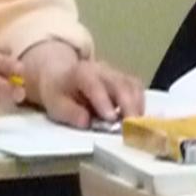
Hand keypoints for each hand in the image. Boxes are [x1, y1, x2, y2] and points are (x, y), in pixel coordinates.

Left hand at [27, 43, 145, 128]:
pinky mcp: (124, 79)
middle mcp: (101, 70)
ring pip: (132, 85)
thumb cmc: (58, 92)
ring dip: (137, 105)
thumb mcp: (55, 104)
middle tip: (131, 125)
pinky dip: (140, 102)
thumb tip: (87, 122)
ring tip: (136, 125)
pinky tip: (137, 118)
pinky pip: (137, 88)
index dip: (103, 101)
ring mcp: (115, 73)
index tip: (111, 118)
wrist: (60, 74)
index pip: (95, 85)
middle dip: (127, 105)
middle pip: (120, 83)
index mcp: (81, 73)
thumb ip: (71, 113)